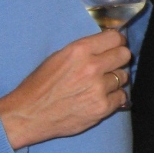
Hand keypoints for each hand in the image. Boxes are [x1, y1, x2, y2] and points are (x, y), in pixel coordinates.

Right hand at [0, 30, 131, 149]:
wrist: (29, 115)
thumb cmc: (40, 85)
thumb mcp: (58, 57)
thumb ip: (84, 51)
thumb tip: (105, 46)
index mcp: (79, 50)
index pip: (115, 37)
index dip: (117, 41)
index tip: (115, 46)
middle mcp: (92, 67)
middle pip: (124, 55)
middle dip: (119, 59)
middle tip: (110, 66)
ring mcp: (99, 88)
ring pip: (124, 77)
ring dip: (115, 80)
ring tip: (100, 85)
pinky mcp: (102, 107)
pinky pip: (122, 96)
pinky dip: (114, 97)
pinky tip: (100, 98)